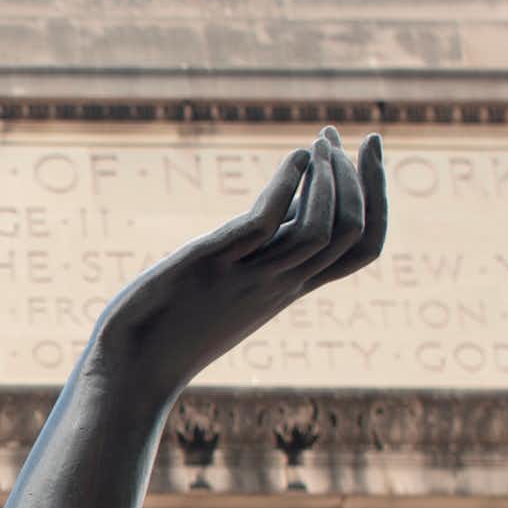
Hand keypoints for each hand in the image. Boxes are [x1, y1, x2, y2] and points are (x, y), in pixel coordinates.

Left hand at [94, 126, 385, 403]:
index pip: (362, 249)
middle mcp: (278, 285)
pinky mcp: (209, 267)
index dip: (378, 199)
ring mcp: (247, 278)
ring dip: (328, 178)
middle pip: (351, 234)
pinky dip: (285, 186)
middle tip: (340, 135)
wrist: (128, 372)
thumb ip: (261, 253)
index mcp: (287, 288)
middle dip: (362, 177)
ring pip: (320, 229)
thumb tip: (280, 210)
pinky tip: (293, 158)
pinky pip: (263, 225)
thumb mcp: (230, 285)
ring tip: (319, 143)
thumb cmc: (170, 328)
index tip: (370, 149)